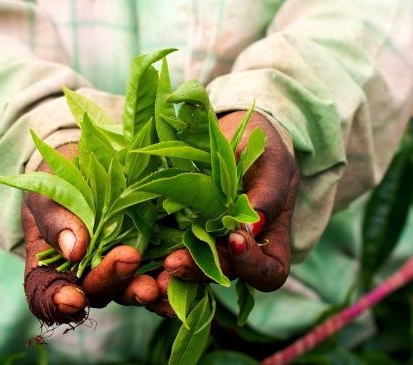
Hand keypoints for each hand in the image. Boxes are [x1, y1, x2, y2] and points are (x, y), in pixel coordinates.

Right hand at [22, 144, 159, 324]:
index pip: (47, 296)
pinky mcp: (151, 259)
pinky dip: (175, 278)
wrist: (90, 167)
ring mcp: (121, 271)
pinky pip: (163, 275)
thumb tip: (74, 249)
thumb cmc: (59, 184)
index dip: (56, 303)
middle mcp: (88, 277)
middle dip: (114, 280)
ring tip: (160, 280)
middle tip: (128, 258)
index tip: (70, 299)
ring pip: (133, 290)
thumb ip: (56, 220)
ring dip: (147, 289)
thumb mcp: (49, 193)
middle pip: (98, 292)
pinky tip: (181, 270)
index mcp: (52, 268)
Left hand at [157, 111, 298, 306]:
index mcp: (268, 240)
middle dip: (200, 271)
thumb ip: (268, 192)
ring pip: (191, 268)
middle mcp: (236, 251)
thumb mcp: (271, 161)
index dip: (253, 266)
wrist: (228, 129)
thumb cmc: (260, 145)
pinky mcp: (177, 230)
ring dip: (175, 269)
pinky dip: (155, 255)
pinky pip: (167, 249)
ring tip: (160, 263)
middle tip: (176, 262)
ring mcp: (206, 243)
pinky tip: (140, 253)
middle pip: (223, 275)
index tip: (236, 239)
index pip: (269, 273)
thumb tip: (253, 227)